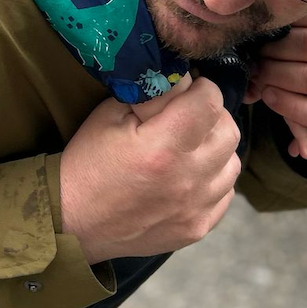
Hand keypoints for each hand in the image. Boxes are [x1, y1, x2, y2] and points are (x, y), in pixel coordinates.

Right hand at [59, 76, 241, 263]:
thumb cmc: (88, 163)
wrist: (73, 220)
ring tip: (190, 147)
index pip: (210, 103)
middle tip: (190, 115)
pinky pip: (226, 193)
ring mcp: (195, 208)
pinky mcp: (197, 227)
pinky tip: (189, 175)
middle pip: (229, 131)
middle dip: (213, 115)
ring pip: (232, 162)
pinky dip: (214, 179)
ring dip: (216, 148)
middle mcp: (186, 180)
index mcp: (162, 148)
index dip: (202, 89)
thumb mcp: (110, 115)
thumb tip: (184, 80)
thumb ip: (153, 94)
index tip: (190, 90)